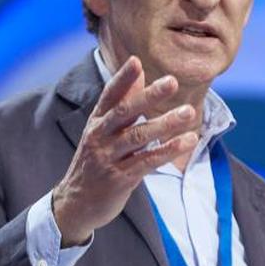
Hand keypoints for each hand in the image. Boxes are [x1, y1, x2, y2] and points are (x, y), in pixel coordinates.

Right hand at [52, 56, 198, 245]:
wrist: (76, 204)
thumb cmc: (95, 161)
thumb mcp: (102, 130)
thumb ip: (122, 101)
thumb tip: (139, 69)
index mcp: (96, 122)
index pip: (109, 96)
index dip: (122, 79)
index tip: (136, 61)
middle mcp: (100, 137)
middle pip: (125, 113)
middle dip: (149, 96)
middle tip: (172, 81)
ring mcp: (108, 158)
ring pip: (138, 137)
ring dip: (165, 124)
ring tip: (189, 112)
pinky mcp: (120, 179)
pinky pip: (147, 161)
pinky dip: (167, 150)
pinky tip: (187, 141)